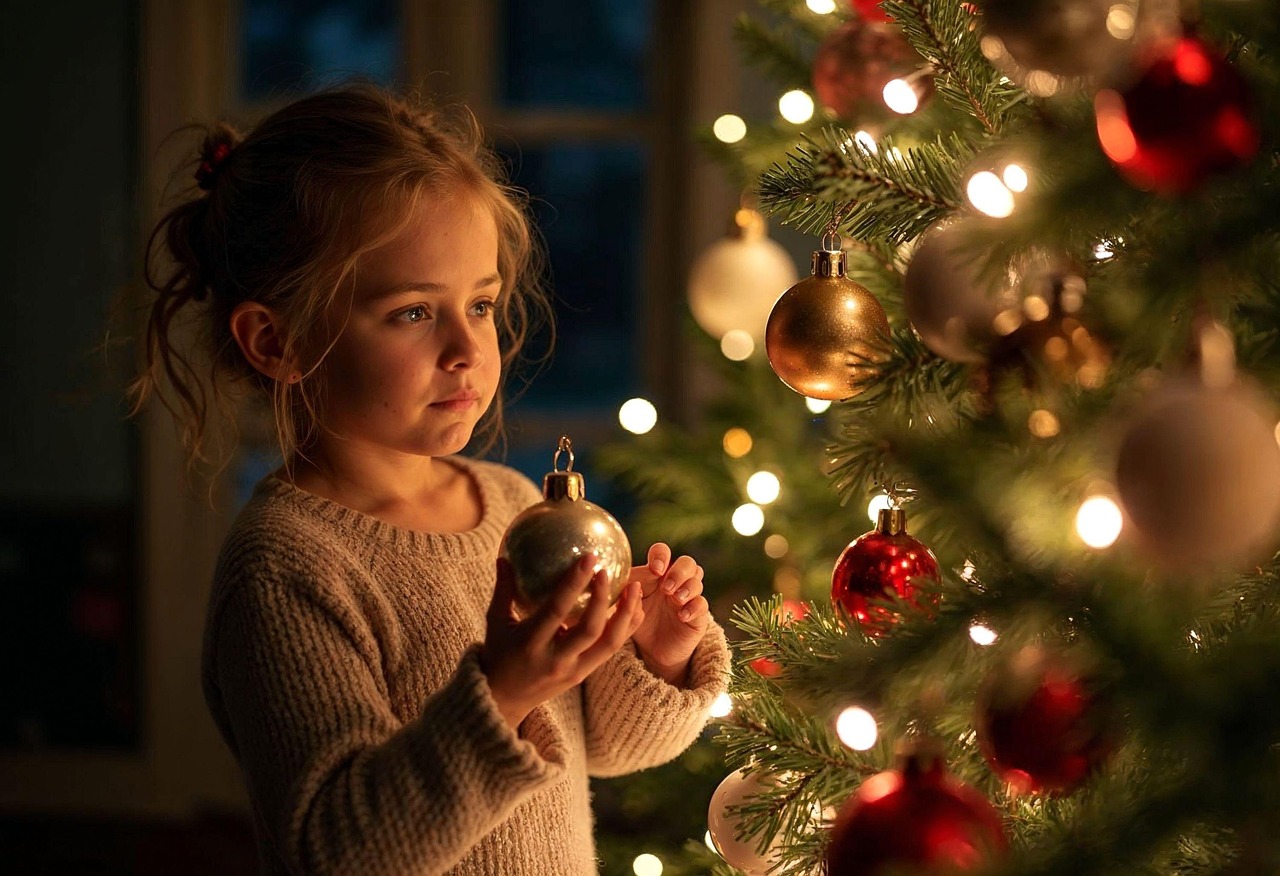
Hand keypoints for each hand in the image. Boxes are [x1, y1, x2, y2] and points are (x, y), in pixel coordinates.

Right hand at [480, 554, 643, 729]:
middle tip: (610, 572)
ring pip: (609, 643)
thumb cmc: (498, 654)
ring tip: (635, 588)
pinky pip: (609, 650)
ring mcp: (573, 670)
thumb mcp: (495, 622)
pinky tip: (634, 608)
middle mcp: (555, 659)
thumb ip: (503, 590)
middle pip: (590, 629)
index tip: (590, 557)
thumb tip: (504, 557)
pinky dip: (625, 628)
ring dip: (626, 615)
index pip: (557, 610)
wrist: (503, 701)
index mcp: (531, 643)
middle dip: (604, 599)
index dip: (575, 583)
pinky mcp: (583, 675)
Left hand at [629, 544, 710, 686]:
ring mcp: (688, 598)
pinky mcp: (698, 616)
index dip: (661, 556)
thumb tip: (609, 578)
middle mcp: (675, 582)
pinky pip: (702, 604)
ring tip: (675, 599)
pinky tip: (681, 616)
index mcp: (656, 574)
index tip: (654, 570)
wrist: (651, 651)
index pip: (663, 552)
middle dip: (678, 572)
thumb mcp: (624, 604)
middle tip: (666, 588)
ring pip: (698, 581)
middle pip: (688, 562)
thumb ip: (619, 591)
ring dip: (687, 587)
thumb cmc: (636, 622)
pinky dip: (693, 607)